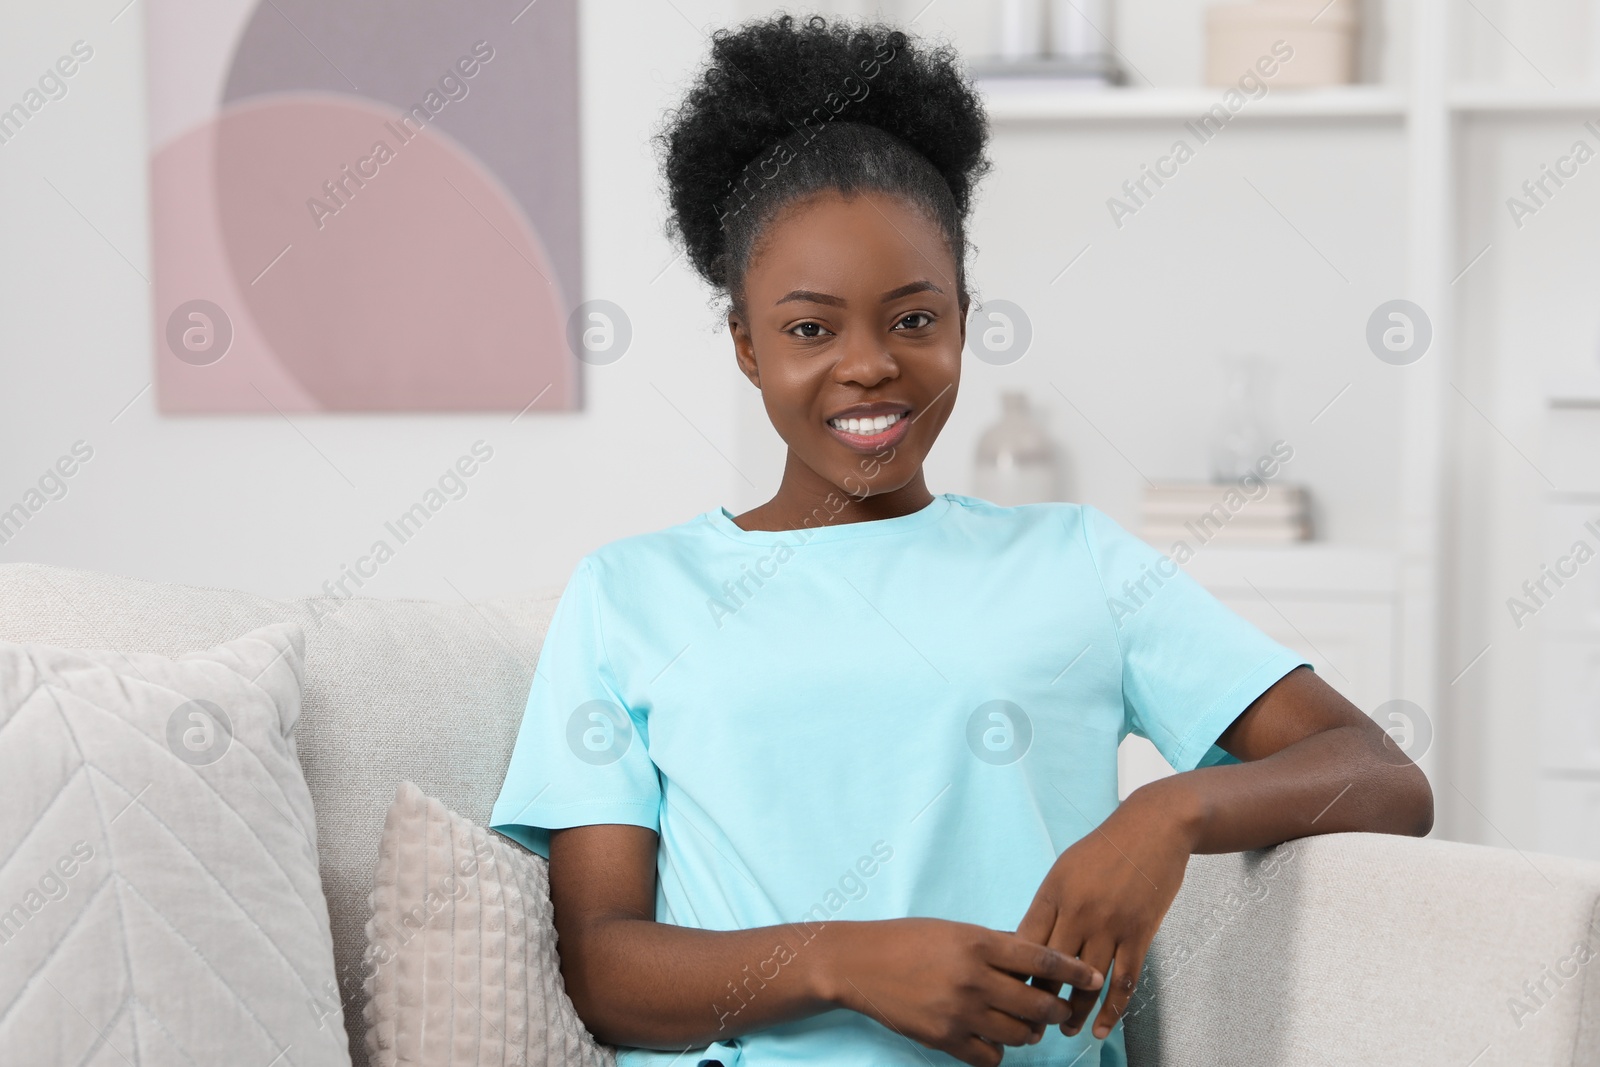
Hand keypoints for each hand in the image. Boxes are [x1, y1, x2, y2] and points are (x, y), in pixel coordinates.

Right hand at [813, 917, 1103, 1066]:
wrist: (860, 964)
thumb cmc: (908, 940)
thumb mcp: (956, 930)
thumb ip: (996, 945)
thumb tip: (1035, 958)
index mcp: (979, 943)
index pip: (1041, 960)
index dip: (1074, 971)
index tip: (1094, 977)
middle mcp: (973, 978)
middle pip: (1036, 1004)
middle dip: (1055, 1010)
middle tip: (1057, 1010)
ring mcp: (959, 1011)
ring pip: (1018, 1035)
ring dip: (1028, 1033)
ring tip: (1024, 1027)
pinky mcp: (944, 1038)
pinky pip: (989, 1058)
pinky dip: (998, 1051)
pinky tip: (993, 1040)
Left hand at [1014, 786, 1194, 1040]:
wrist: (1154, 827)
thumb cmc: (1105, 848)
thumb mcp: (1064, 868)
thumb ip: (1048, 904)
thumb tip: (1027, 941)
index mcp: (1053, 892)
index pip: (1025, 942)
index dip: (1014, 972)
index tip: (1005, 994)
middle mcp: (1078, 911)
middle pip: (1051, 967)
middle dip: (1038, 999)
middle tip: (1030, 1024)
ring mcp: (1110, 924)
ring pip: (1087, 981)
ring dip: (1075, 1012)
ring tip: (1064, 1030)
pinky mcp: (1139, 933)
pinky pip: (1123, 980)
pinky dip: (1112, 1009)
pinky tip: (1103, 1027)